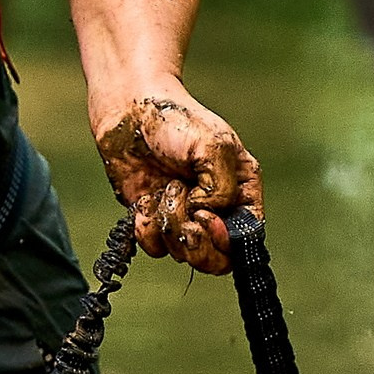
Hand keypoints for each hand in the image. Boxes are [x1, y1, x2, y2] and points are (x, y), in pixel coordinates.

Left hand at [92, 87, 261, 273]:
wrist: (129, 113)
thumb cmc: (176, 120)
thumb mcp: (215, 147)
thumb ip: (223, 189)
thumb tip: (206, 215)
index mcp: (240, 192)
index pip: (244, 239)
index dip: (225, 240)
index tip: (204, 217)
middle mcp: (214, 211)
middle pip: (216, 260)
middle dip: (197, 246)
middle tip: (185, 222)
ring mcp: (183, 218)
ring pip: (182, 253)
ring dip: (169, 223)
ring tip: (166, 188)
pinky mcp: (153, 220)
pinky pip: (153, 246)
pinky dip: (146, 226)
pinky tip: (145, 197)